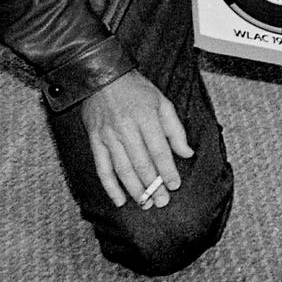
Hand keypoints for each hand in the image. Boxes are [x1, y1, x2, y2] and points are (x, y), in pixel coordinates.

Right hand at [80, 70, 191, 209]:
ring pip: (122, 169)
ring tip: (145, 203)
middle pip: (141, 163)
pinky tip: (119, 200)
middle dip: (153, 185)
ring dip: (134, 190)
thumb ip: (175, 128)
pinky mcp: (94, 142)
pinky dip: (110, 187)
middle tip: (162, 201)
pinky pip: (102, 169)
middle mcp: (126, 128)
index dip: (168, 170)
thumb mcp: (162, 101)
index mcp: (146, 117)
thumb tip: (187, 152)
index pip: (159, 150)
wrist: (102, 77)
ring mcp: (108, 137)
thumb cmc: (137, 90)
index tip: (175, 185)